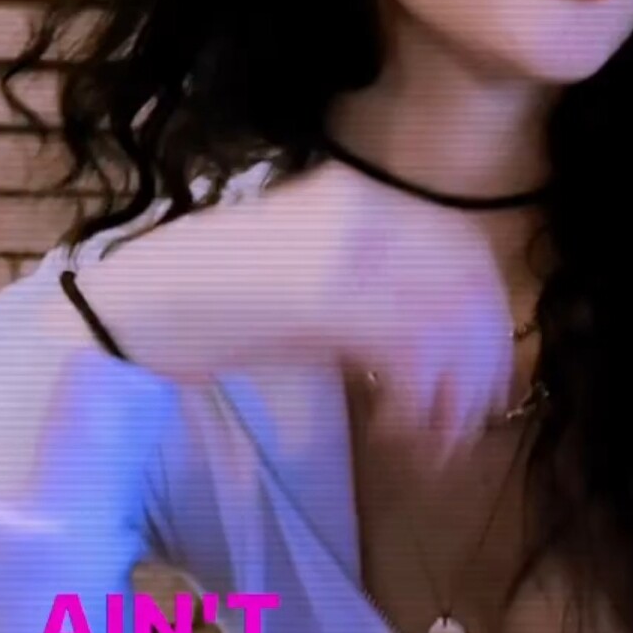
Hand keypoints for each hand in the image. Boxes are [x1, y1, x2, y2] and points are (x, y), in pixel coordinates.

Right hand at [81, 157, 519, 453]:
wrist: (141, 305)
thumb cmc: (225, 297)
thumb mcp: (320, 274)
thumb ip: (387, 284)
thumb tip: (460, 335)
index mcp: (364, 193)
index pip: (463, 247)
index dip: (488, 315)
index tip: (491, 370)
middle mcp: (364, 208)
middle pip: (466, 285)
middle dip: (481, 360)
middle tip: (473, 418)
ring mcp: (344, 246)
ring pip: (444, 322)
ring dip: (452, 392)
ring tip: (435, 439)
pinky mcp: (323, 293)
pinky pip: (404, 351)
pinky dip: (415, 401)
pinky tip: (396, 430)